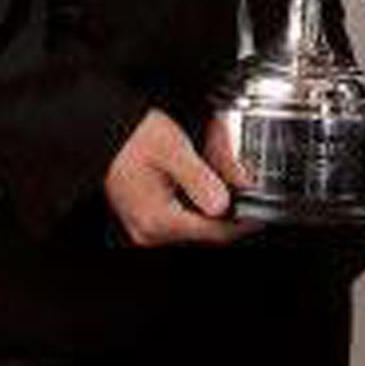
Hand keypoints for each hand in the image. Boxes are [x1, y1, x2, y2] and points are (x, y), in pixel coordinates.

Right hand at [103, 109, 255, 245]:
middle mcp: (150, 231)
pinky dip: (198, 204)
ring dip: (215, 207)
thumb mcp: (173, 149)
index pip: (213, 233)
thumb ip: (200, 178)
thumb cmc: (133, 137)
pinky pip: (182, 218)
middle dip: (230, 211)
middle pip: (206, 231)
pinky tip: (202, 183)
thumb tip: (224, 205)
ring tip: (225, 180)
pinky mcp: (147, 219)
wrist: (103, 132)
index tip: (261, 210)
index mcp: (157, 219)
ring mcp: (147, 227)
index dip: (242, 222)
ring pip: (195, 226)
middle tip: (246, 187)